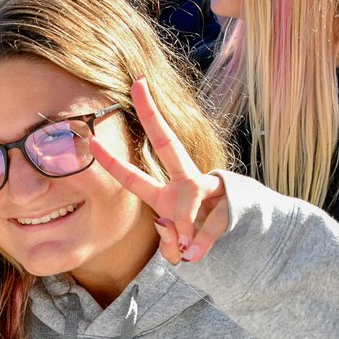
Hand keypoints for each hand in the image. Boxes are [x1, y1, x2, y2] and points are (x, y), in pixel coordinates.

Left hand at [89, 78, 227, 264]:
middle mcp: (185, 182)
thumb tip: (167, 225)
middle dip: (151, 114)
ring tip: (189, 251)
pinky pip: (212, 219)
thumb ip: (170, 246)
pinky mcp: (230, 197)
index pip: (133, 176)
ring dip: (187, 224)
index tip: (90, 141)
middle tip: (137, 84)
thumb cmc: (203, 245)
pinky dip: (203, 240)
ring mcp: (208, 186)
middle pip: (167, 141)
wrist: (249, 244)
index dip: (112, 161)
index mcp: (166, 195)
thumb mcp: (180, 253)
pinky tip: (197, 254)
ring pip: (189, 194)